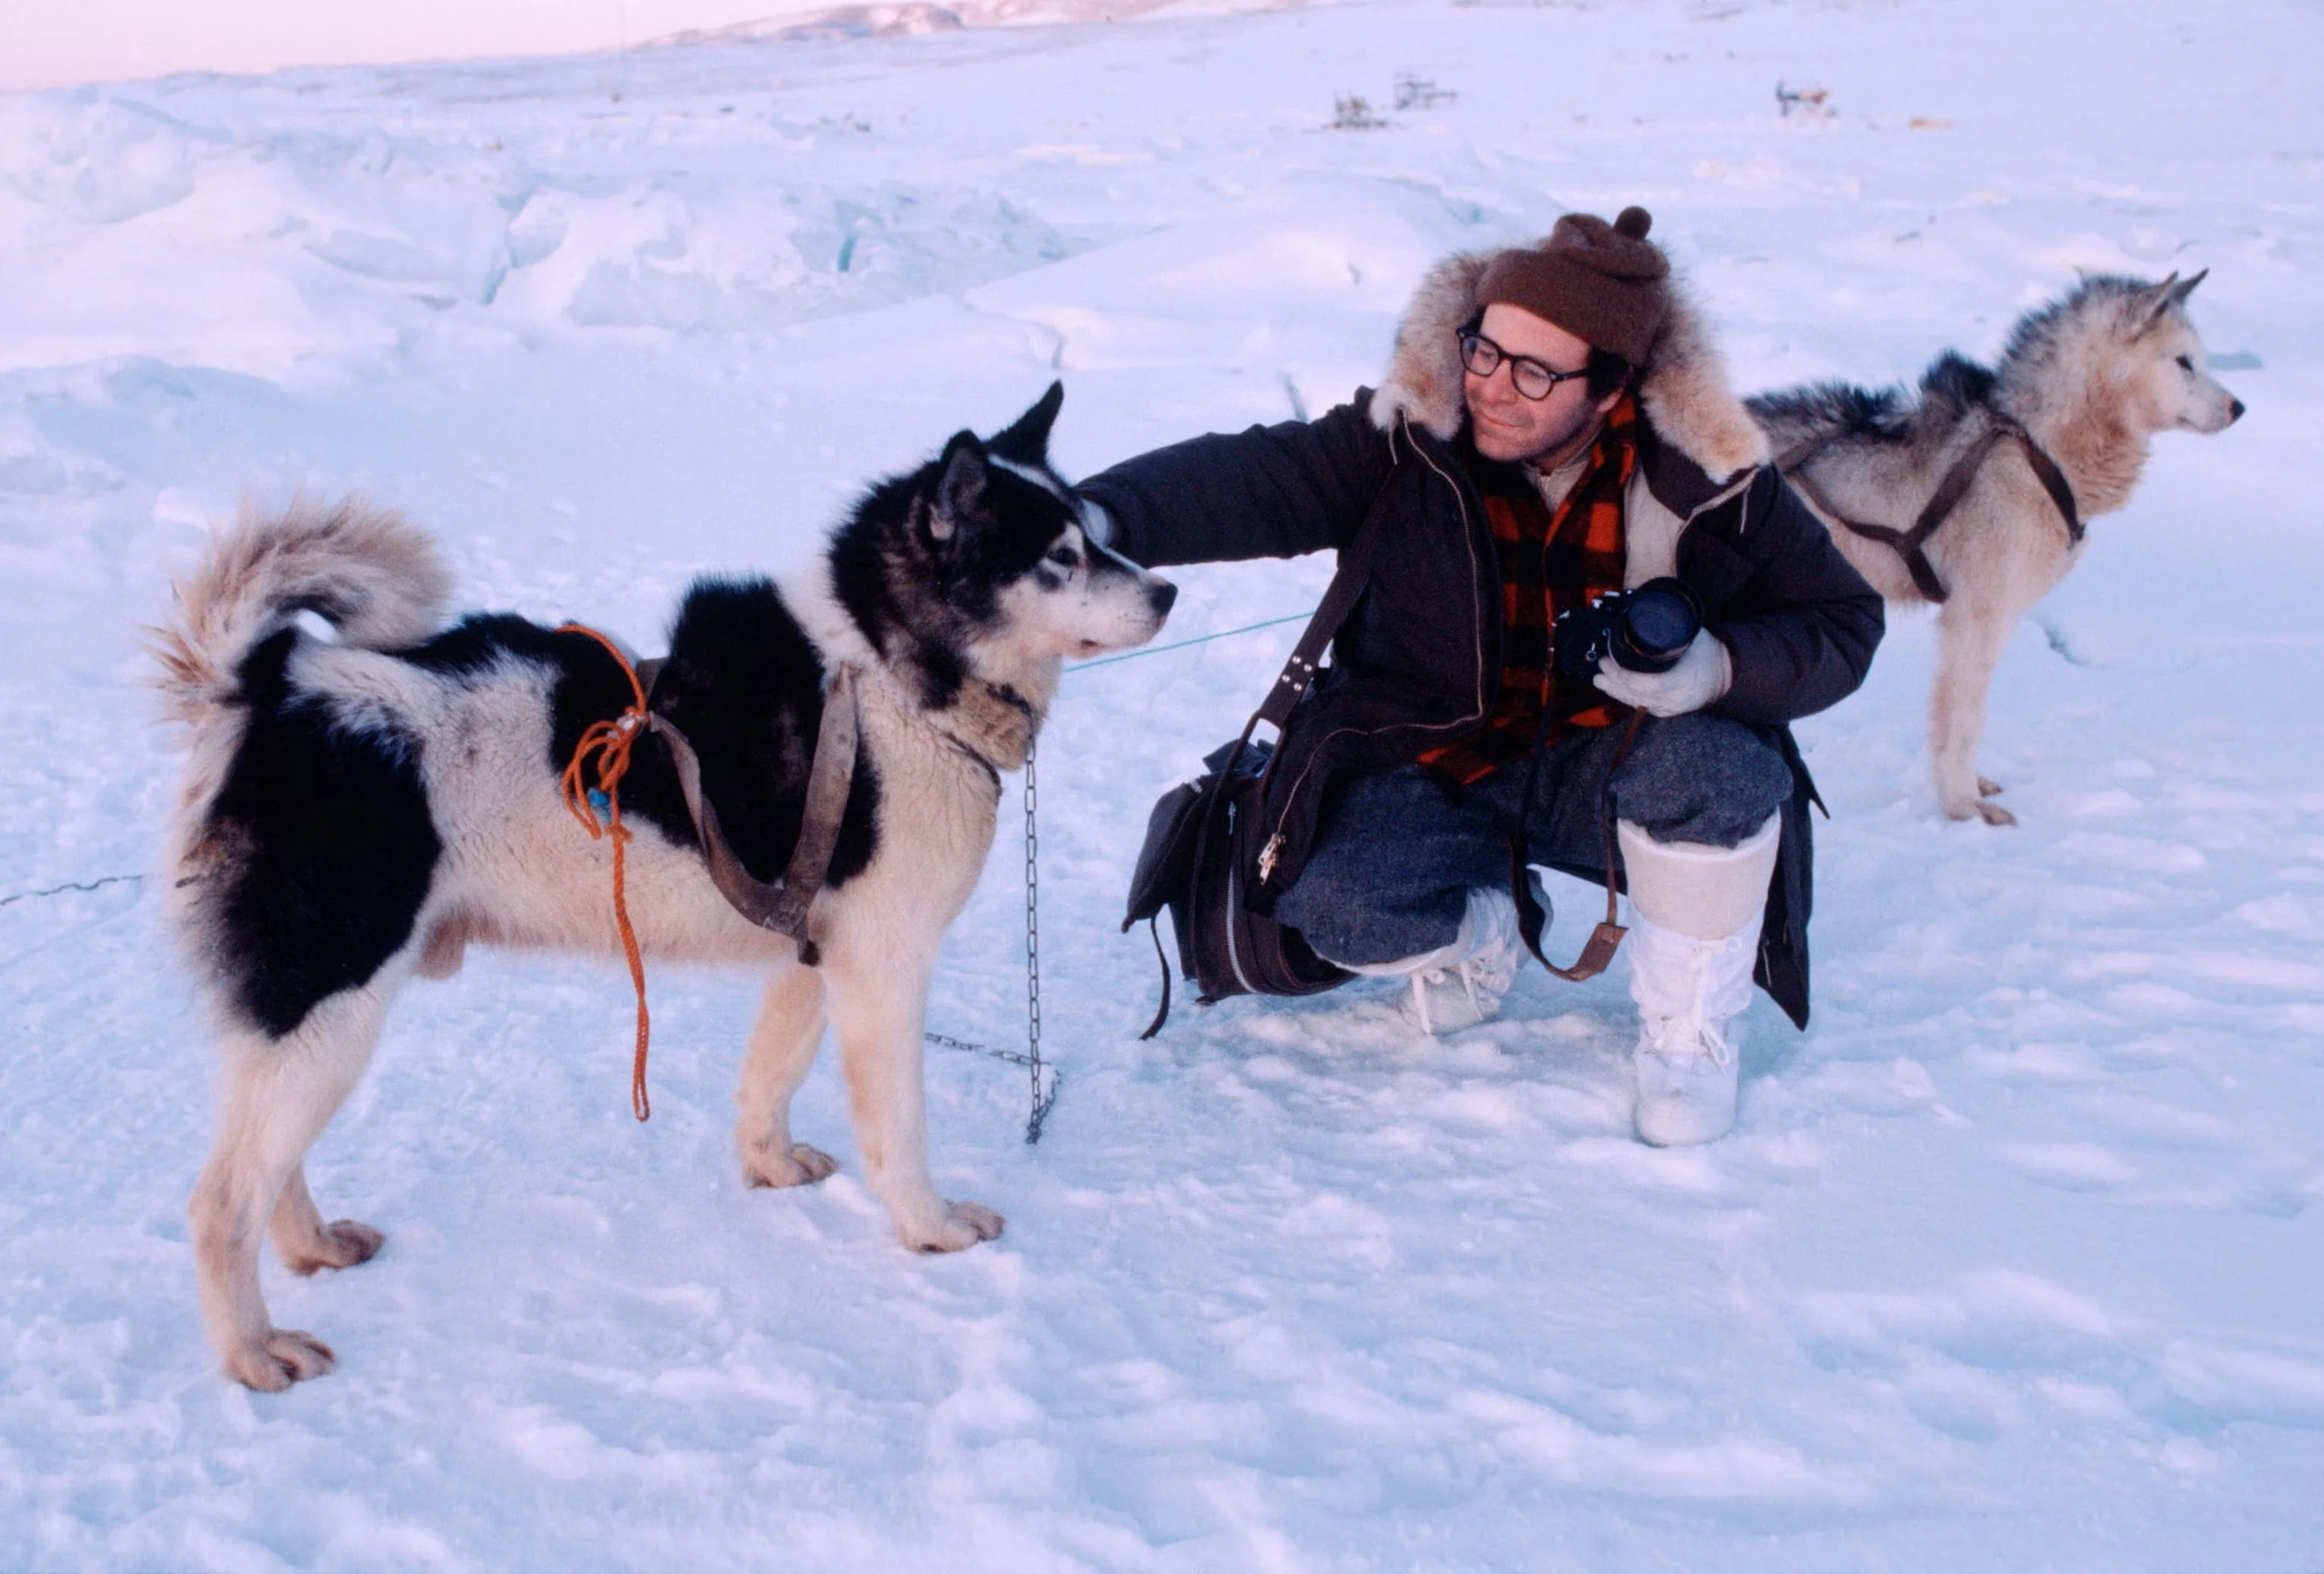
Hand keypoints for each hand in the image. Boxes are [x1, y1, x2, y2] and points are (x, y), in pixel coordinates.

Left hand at [1592, 629, 1730, 717]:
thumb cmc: (1706, 652)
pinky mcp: (1667, 712)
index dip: (1625, 676)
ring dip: (1615, 691)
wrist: (1723, 674)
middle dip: (1615, 681)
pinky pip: (1642, 706)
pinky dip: (1627, 697)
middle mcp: (1675, 699)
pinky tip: (1614, 689)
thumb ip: (1669, 632)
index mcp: (1682, 681)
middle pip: (1637, 695)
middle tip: (1600, 668)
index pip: (1647, 684)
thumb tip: (1642, 618)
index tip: (1610, 661)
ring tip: (1599, 680)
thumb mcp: (1691, 636)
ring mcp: (1671, 708)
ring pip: (1637, 703)